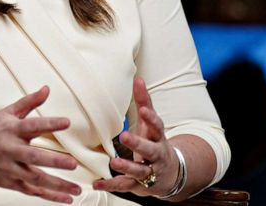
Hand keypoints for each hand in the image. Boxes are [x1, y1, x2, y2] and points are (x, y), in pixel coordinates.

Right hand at [0, 86, 81, 202]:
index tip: (66, 122)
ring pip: (35, 179)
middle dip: (54, 161)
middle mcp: (11, 150)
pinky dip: (49, 196)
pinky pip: (32, 191)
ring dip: (57, 185)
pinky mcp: (10, 182)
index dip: (49, 123)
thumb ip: (29, 102)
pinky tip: (65, 199)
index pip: (32, 125)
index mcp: (12, 130)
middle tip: (73, 163)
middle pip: (34, 157)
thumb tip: (46, 89)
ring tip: (76, 189)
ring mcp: (10, 168)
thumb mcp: (7, 113)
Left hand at [93, 77, 177, 196]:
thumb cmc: (154, 141)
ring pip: (139, 171)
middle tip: (124, 136)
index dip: (151, 118)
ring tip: (113, 162)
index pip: (158, 126)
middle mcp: (156, 155)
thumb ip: (144, 102)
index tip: (144, 110)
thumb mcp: (150, 123)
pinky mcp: (139, 185)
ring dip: (127, 167)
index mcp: (158, 137)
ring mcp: (149, 171)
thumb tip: (138, 78)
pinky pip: (124, 185)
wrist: (169, 174)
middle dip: (138, 144)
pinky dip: (110, 185)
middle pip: (150, 150)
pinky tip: (97, 183)